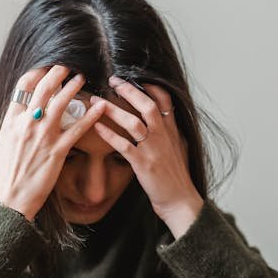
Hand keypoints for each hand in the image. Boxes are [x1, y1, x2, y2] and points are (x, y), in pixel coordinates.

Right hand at [0, 65, 107, 219]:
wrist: (11, 197)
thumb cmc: (8, 172)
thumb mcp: (3, 142)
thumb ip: (13, 123)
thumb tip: (21, 109)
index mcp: (12, 121)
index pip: (23, 87)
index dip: (37, 73)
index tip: (46, 68)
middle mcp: (27, 124)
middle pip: (43, 88)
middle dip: (57, 72)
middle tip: (67, 66)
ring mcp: (42, 137)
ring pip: (60, 103)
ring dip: (73, 87)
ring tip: (81, 78)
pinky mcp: (57, 151)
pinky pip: (77, 129)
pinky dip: (90, 115)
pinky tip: (100, 107)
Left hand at [92, 77, 202, 225]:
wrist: (180, 201)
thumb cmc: (177, 178)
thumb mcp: (179, 149)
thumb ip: (172, 133)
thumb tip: (168, 121)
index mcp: (172, 131)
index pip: (165, 101)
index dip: (151, 86)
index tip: (137, 76)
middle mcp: (163, 136)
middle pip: (147, 105)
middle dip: (129, 90)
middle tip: (112, 80)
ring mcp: (153, 149)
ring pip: (133, 122)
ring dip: (113, 110)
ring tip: (96, 101)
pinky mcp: (143, 164)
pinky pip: (123, 146)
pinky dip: (109, 134)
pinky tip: (96, 127)